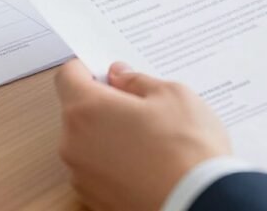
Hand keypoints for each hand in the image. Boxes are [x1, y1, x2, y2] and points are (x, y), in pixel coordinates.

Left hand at [55, 60, 230, 210]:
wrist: (199, 203)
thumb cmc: (187, 150)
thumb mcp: (172, 95)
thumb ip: (137, 81)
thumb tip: (121, 76)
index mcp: (87, 110)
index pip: (67, 76)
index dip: (88, 69)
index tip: (108, 73)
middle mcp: (74, 143)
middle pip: (77, 110)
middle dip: (104, 103)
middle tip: (141, 106)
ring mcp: (81, 175)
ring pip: (87, 141)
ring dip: (109, 134)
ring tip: (149, 139)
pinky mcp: (94, 198)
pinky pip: (97, 168)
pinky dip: (115, 161)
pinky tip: (147, 162)